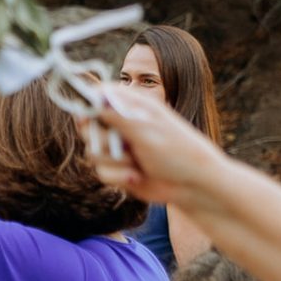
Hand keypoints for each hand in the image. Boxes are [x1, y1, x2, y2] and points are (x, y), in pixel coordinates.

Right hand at [76, 82, 226, 207]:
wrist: (193, 185)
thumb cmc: (177, 151)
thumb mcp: (146, 130)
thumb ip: (117, 115)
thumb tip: (94, 97)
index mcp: (133, 105)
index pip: (98, 95)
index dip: (88, 104)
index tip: (87, 117)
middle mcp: (123, 124)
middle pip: (88, 125)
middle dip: (100, 139)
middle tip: (119, 144)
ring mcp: (120, 147)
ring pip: (93, 151)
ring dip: (114, 161)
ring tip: (136, 163)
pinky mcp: (118, 168)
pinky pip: (102, 172)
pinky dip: (119, 176)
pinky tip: (138, 177)